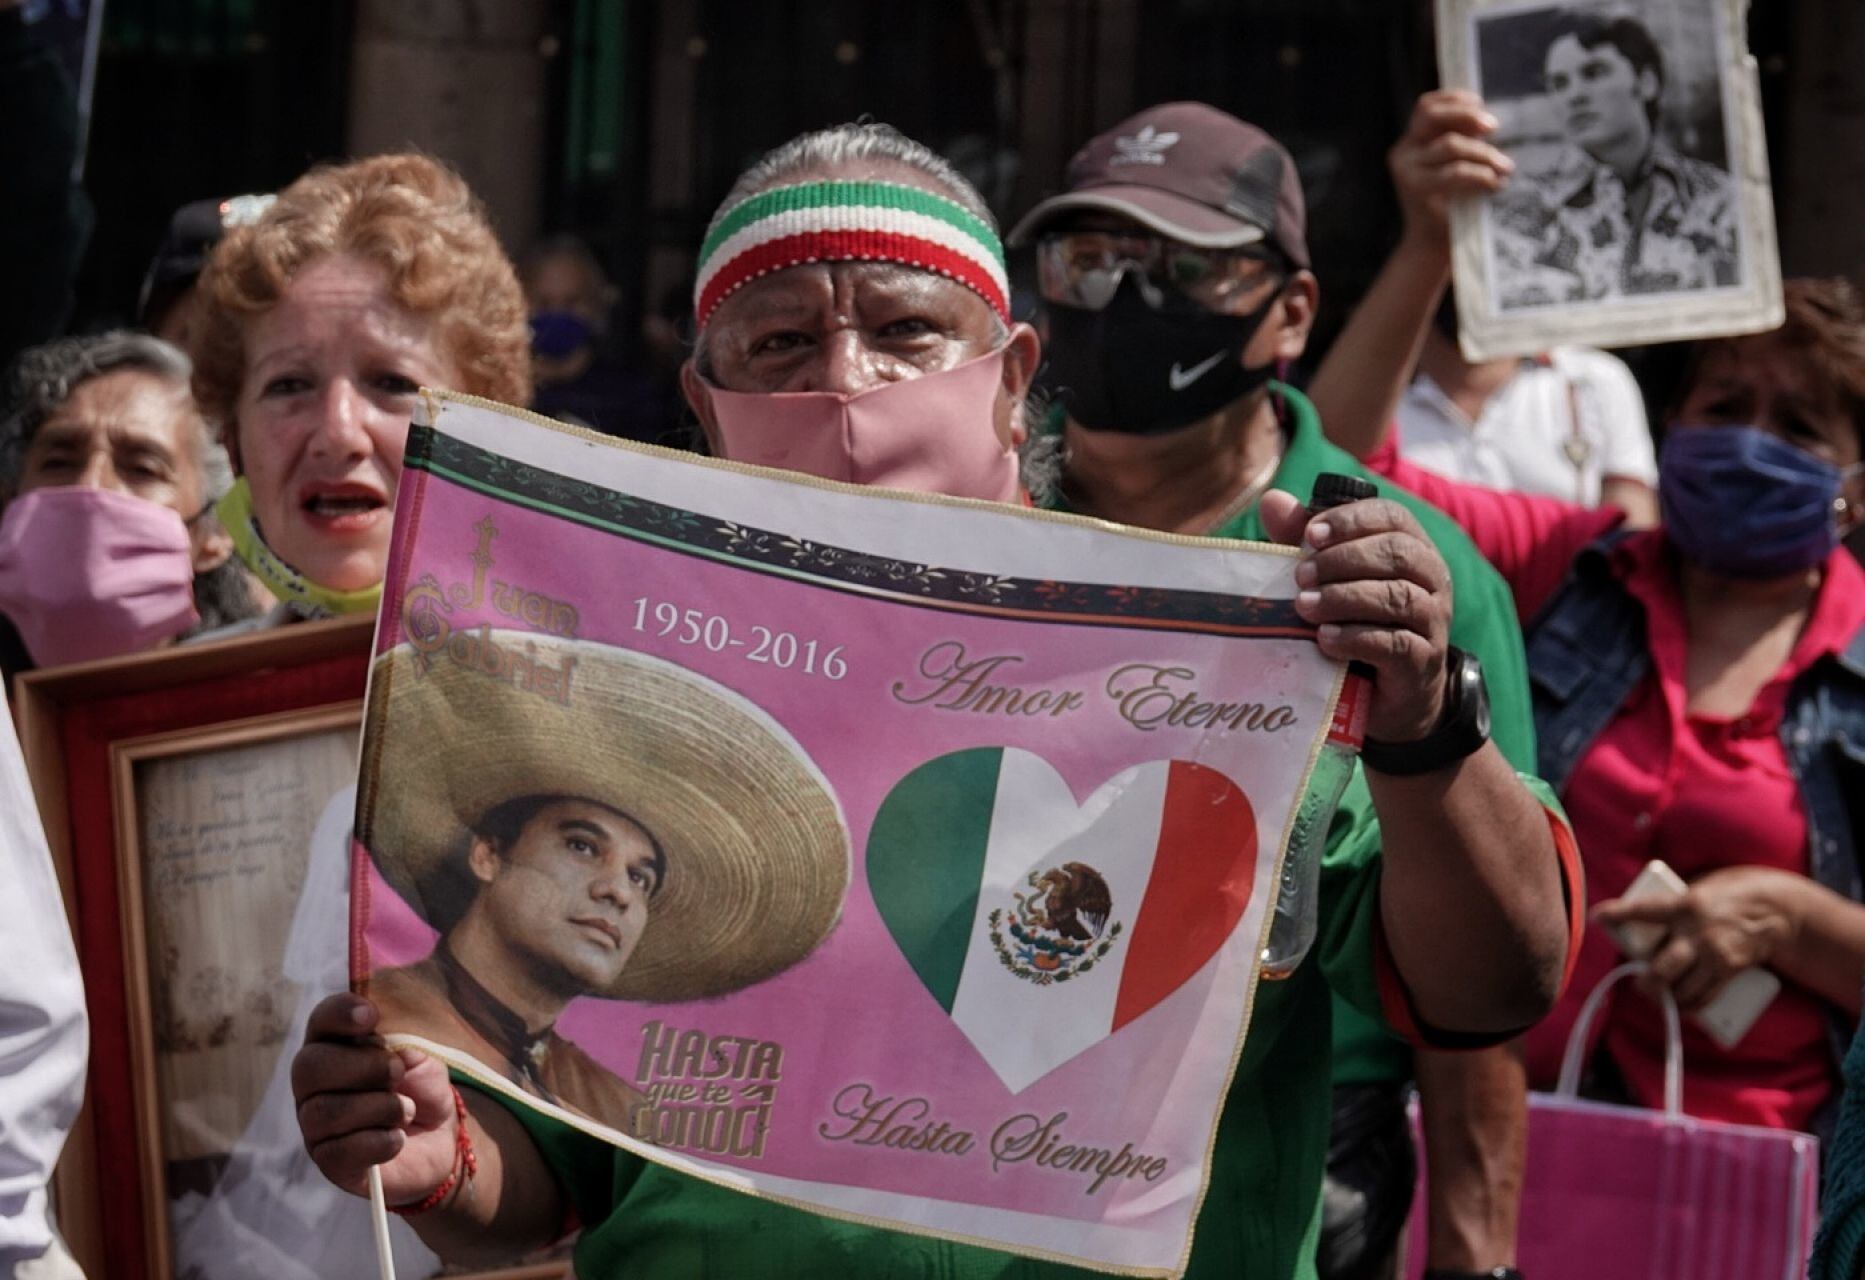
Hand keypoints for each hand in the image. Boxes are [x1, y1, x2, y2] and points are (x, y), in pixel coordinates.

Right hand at [292, 992, 461, 1203]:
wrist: (439, 1139)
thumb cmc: (421, 1088)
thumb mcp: (420, 1056)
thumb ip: (399, 1040)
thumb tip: (381, 1042)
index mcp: (335, 1046)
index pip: (321, 1020)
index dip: (339, 1013)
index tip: (371, 1016)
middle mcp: (314, 1084)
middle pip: (309, 1066)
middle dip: (362, 1066)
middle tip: (398, 1072)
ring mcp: (316, 1125)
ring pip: (325, 1111)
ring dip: (379, 1107)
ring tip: (407, 1111)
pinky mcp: (329, 1162)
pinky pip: (341, 1151)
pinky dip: (380, 1142)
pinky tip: (398, 1138)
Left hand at [1261, 489, 1451, 743]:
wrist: (1389, 695)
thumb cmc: (1357, 622)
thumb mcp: (1329, 579)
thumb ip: (1303, 541)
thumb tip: (1271, 500)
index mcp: (1411, 548)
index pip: (1391, 517)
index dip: (1350, 520)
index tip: (1309, 535)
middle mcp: (1431, 578)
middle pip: (1397, 553)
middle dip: (1343, 559)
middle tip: (1300, 575)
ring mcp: (1432, 620)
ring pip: (1397, 596)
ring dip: (1344, 598)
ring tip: (1303, 607)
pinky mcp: (1423, 660)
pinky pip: (1395, 643)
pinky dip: (1355, 637)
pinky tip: (1324, 640)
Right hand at [1390, 90, 1514, 255]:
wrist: (1434, 246)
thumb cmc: (1452, 205)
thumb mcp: (1456, 165)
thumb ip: (1463, 142)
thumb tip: (1488, 120)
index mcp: (1411, 142)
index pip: (1427, 107)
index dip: (1454, 99)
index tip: (1481, 104)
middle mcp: (1403, 153)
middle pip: (1431, 115)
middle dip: (1466, 115)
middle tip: (1494, 127)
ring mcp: (1406, 171)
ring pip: (1450, 144)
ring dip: (1485, 153)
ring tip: (1506, 168)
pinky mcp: (1416, 190)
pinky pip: (1455, 171)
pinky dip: (1481, 174)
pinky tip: (1496, 184)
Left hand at [1593, 866, 1803, 1010]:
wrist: (1776, 910)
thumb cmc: (1729, 895)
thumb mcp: (1697, 889)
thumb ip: (1671, 907)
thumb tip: (1640, 925)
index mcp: (1687, 904)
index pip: (1646, 910)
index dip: (1620, 913)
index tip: (1598, 917)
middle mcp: (1698, 932)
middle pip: (1663, 967)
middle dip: (1647, 982)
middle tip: (1640, 983)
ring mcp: (1715, 955)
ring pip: (1682, 988)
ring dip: (1666, 997)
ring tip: (1658, 994)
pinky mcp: (1730, 971)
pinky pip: (1704, 997)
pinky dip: (1689, 1005)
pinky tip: (1680, 1005)